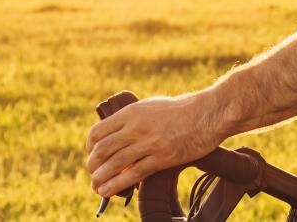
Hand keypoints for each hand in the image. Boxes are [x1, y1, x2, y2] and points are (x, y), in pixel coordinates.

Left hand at [84, 92, 226, 196]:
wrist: (207, 114)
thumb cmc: (180, 111)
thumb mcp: (149, 107)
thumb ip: (131, 119)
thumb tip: (115, 136)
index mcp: (131, 113)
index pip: (98, 132)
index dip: (89, 147)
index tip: (91, 155)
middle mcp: (136, 127)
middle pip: (103, 150)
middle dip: (92, 165)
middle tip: (92, 173)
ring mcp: (149, 143)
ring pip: (115, 164)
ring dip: (101, 178)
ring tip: (96, 187)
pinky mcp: (162, 158)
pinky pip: (134, 174)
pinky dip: (117, 185)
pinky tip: (109, 191)